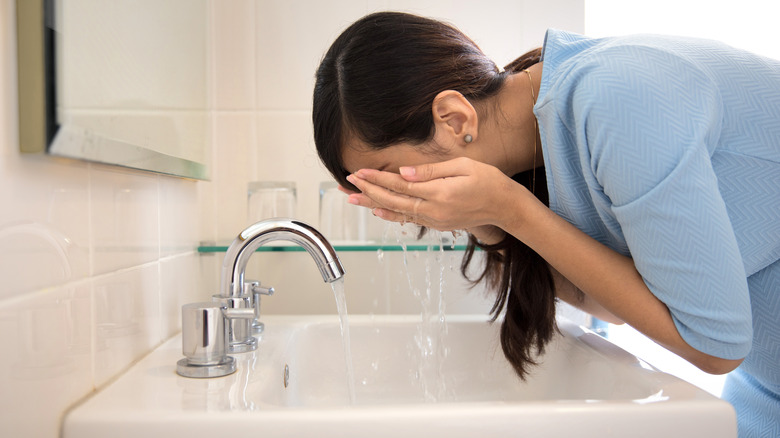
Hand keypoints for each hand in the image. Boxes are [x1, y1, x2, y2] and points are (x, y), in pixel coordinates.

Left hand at [345, 157, 517, 231]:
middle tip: (348, 183)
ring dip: (373, 204)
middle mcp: (434, 210)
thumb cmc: (488, 181)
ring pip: (397, 212)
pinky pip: (409, 219)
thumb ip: (432, 171)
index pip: (400, 186)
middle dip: (369, 191)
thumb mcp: (463, 166)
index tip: (359, 172)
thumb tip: (404, 173)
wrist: (505, 206)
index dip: (377, 179)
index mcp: (440, 193)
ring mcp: (435, 220)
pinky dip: (391, 215)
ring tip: (353, 199)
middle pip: (393, 201)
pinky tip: (377, 211)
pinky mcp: (437, 224)